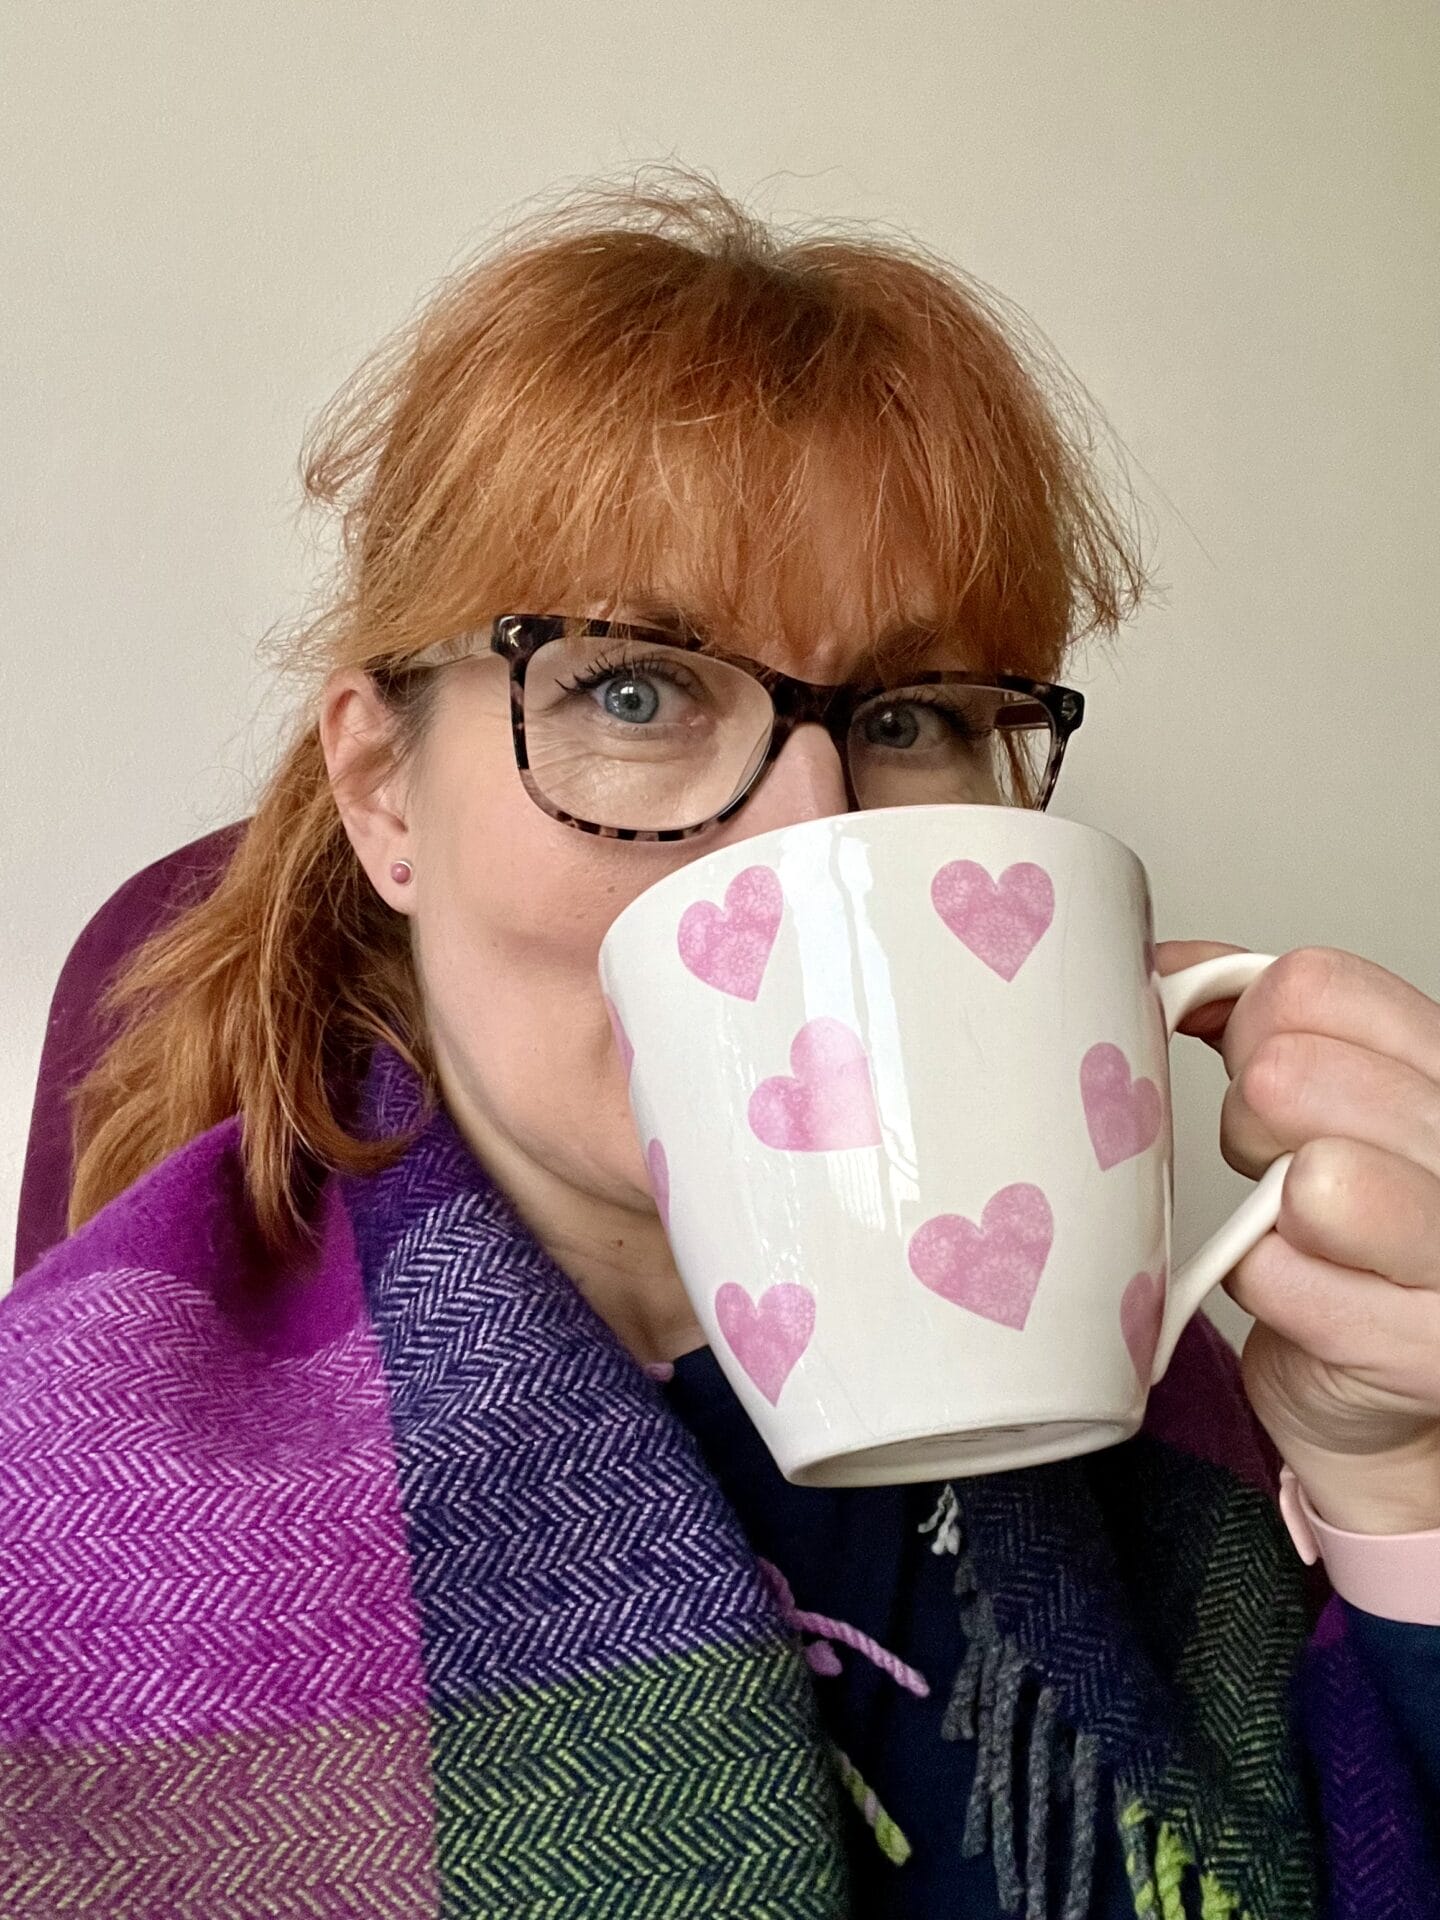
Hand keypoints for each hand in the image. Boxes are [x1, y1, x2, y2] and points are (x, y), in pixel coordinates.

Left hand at [1160, 941, 1439, 1534]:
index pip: (1317, 985)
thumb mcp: (1322, 1098)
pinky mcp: (1420, 1348)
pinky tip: (1299, 1294)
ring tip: (1290, 1230)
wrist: (1372, 1384)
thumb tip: (1162, 963)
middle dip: (1250, 1120)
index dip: (1250, 1025)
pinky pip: (1281, 1279)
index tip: (1252, 1066)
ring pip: (1309, 1179)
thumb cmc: (1346, 1232)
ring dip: (1262, 1210)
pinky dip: (1262, 1287)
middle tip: (1275, 1166)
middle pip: (1294, 1075)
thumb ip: (1261, 1016)